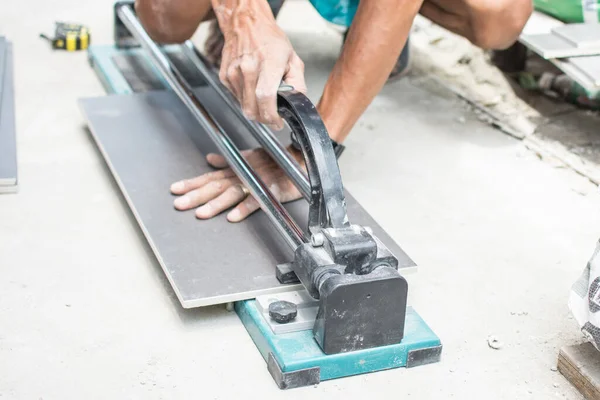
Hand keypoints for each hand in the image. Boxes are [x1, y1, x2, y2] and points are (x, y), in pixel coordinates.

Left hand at [170, 148, 302, 221]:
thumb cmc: (274, 160)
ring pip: (232, 194)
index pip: (209, 177)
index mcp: (236, 168)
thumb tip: (210, 159)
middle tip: (179, 204)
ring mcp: (255, 183)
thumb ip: (228, 160)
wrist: (299, 160)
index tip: (175, 190)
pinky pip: (256, 201)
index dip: (192, 183)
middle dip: (196, 195)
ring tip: (201, 214)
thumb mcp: (249, 156)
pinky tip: (233, 217)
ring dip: (215, 204)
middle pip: (215, 186)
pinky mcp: (271, 191)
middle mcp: (242, 174)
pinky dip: (244, 209)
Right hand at [213, 0, 305, 128]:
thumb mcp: (293, 59)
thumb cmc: (270, 40)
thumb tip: (296, 104)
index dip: (272, 116)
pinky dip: (247, 100)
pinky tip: (253, 88)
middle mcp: (248, 68)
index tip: (278, 122)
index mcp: (268, 63)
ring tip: (264, 97)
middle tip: (273, 116)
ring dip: (256, 110)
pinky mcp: (225, 76)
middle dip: (265, 118)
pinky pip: (237, 99)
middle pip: (253, 109)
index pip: (266, 98)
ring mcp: (234, 73)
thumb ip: (298, 85)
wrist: (246, 25)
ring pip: (244, 107)